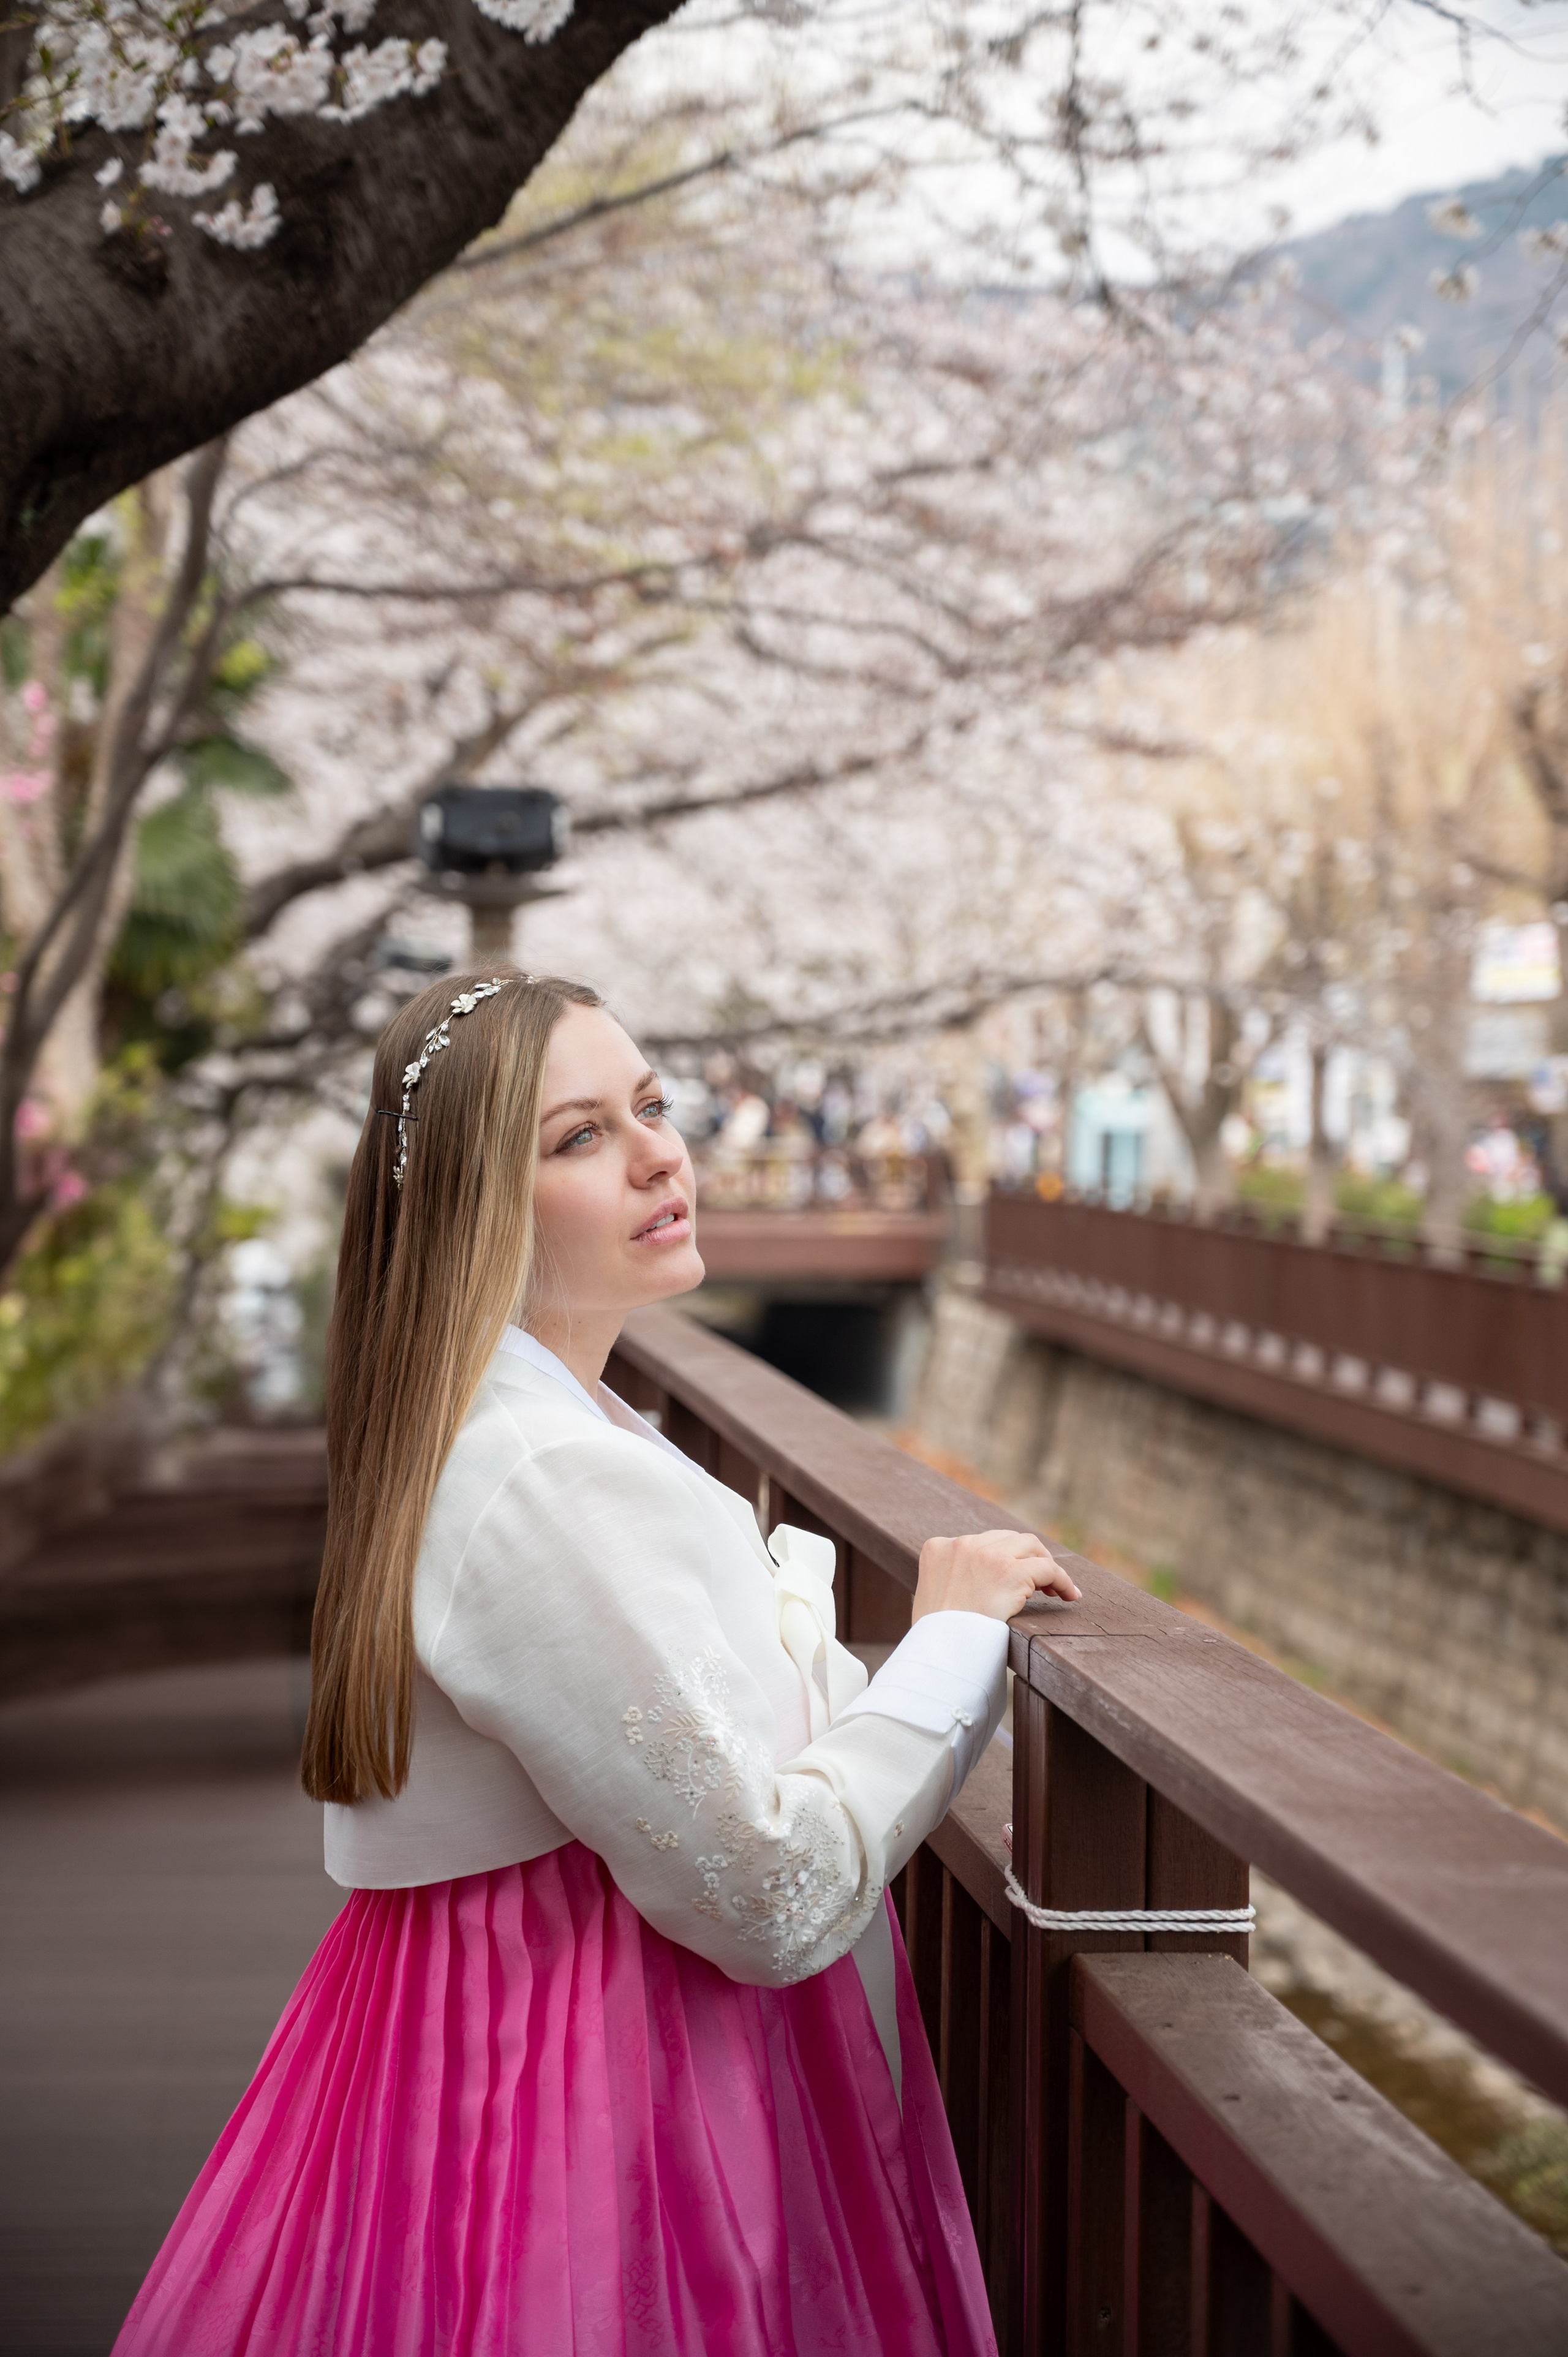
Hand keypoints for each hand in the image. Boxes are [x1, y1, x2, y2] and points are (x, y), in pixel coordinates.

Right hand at [912, 1529, 1080, 1623]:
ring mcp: (987, 1555)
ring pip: (1030, 1546)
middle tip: (1038, 1583)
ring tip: (1053, 1589)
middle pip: (1007, 1538)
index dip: (1001, 1558)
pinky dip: (1062, 1581)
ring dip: (1044, 1564)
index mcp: (938, 1548)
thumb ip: (949, 1580)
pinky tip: (1069, 1595)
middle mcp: (963, 1544)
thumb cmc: (933, 1638)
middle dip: (1024, 1557)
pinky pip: (1048, 1568)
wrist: (939, 1653)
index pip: (978, 1543)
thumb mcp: (931, 1597)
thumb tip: (975, 1585)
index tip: (1011, 1576)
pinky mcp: (1011, 1572)